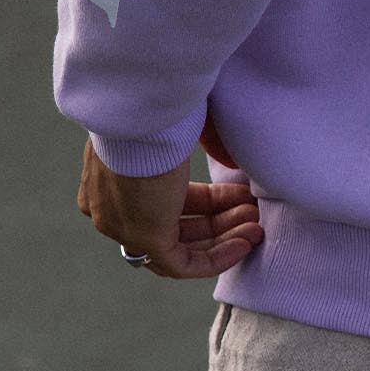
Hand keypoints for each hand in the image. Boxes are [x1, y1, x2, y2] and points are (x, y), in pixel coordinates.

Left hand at [76, 125, 263, 279]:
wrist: (138, 113)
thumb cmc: (156, 107)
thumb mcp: (181, 124)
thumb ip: (208, 143)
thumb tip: (231, 162)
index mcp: (111, 178)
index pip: (163, 198)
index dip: (206, 199)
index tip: (235, 193)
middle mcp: (112, 208)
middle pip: (175, 224)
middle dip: (220, 219)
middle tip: (252, 210)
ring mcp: (127, 228)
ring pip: (181, 245)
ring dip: (224, 237)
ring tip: (257, 226)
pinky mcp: (146, 239)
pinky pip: (184, 263)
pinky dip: (217, 257)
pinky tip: (245, 242)